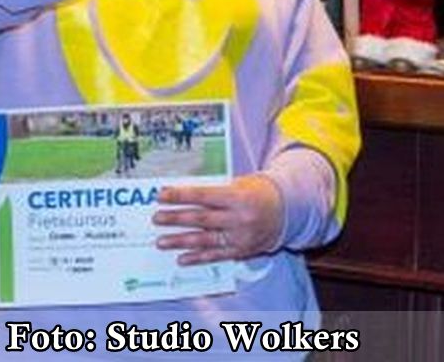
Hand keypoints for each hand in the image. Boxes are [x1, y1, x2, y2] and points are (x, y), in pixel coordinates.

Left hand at [153, 174, 282, 264]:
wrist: (286, 211)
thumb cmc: (258, 192)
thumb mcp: (239, 184)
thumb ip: (215, 191)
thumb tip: (185, 196)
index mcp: (238, 197)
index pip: (203, 196)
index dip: (181, 196)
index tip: (162, 195)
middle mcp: (239, 219)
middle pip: (201, 219)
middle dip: (176, 219)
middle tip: (157, 218)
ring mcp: (240, 237)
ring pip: (205, 240)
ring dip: (180, 241)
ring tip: (161, 241)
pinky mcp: (241, 251)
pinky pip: (216, 256)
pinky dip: (198, 258)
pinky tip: (182, 258)